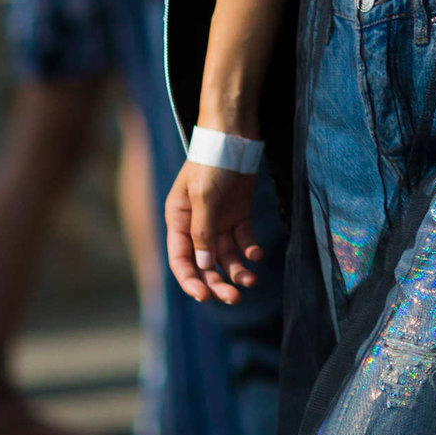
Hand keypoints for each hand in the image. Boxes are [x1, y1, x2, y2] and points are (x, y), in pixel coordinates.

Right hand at [167, 159, 262, 304]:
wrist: (235, 136)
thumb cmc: (212, 163)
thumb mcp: (204, 196)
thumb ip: (203, 231)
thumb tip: (203, 265)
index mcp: (178, 221)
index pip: (180, 259)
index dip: (191, 281)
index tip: (204, 297)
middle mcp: (196, 225)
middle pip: (205, 263)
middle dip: (218, 282)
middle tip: (234, 298)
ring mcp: (219, 221)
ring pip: (226, 255)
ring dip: (237, 271)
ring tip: (251, 281)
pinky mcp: (239, 214)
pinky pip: (243, 240)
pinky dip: (250, 250)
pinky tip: (258, 256)